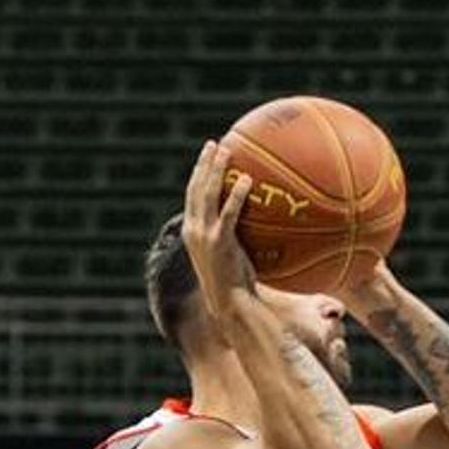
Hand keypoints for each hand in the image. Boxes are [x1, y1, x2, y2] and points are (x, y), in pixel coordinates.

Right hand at [179, 138, 257, 304]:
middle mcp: (193, 230)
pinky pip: (228, 212)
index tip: (207, 156)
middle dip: (204, 164)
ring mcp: (204, 235)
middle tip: (214, 144)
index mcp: (192, 232)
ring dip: (215, 170)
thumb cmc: (235, 284)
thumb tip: (257, 221)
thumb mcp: (230, 257)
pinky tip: (246, 180)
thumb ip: (234, 236)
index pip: (191, 196)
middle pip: (195, 188)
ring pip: (206, 194)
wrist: (230, 304)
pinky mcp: (219, 241)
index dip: (198, 174)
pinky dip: (236, 194)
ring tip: (226, 151)